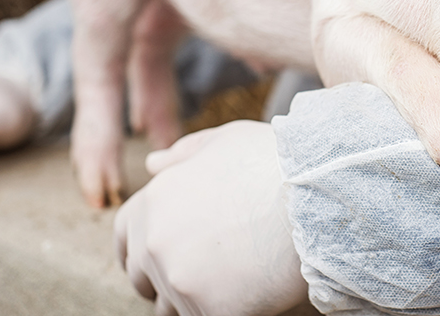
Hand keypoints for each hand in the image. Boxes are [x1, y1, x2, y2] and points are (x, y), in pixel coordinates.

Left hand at [114, 120, 307, 315]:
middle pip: (142, 277)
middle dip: (166, 273)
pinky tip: (249, 290)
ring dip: (192, 296)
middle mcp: (155, 243)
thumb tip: (153, 164)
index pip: (125, 236)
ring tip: (232, 277)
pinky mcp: (208, 311)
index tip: (163, 251)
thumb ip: (185, 153)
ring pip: (171, 305)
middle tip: (207, 266)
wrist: (315, 196)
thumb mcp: (226, 141)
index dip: (141, 244)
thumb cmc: (275, 163)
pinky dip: (224, 309)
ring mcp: (178, 281)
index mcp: (153, 201)